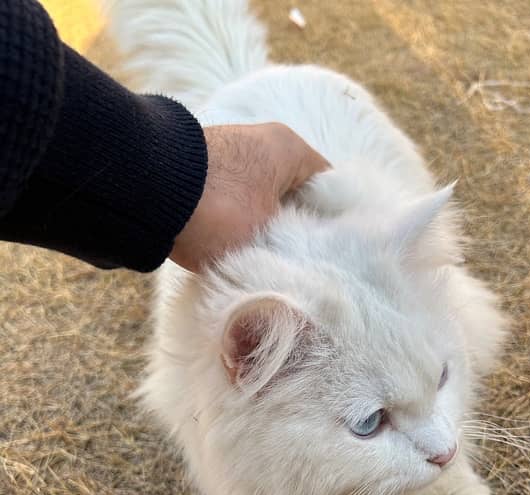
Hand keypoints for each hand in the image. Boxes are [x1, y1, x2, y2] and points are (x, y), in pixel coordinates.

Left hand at [170, 122, 329, 272]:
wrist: (144, 191)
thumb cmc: (220, 210)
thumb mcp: (267, 236)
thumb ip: (293, 248)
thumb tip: (305, 264)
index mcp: (290, 149)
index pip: (331, 188)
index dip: (336, 223)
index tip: (337, 255)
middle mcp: (263, 144)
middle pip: (297, 196)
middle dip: (299, 230)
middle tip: (306, 266)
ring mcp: (231, 157)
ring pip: (265, 202)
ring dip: (267, 231)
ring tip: (272, 264)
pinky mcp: (204, 174)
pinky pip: (237, 204)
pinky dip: (241, 225)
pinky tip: (242, 252)